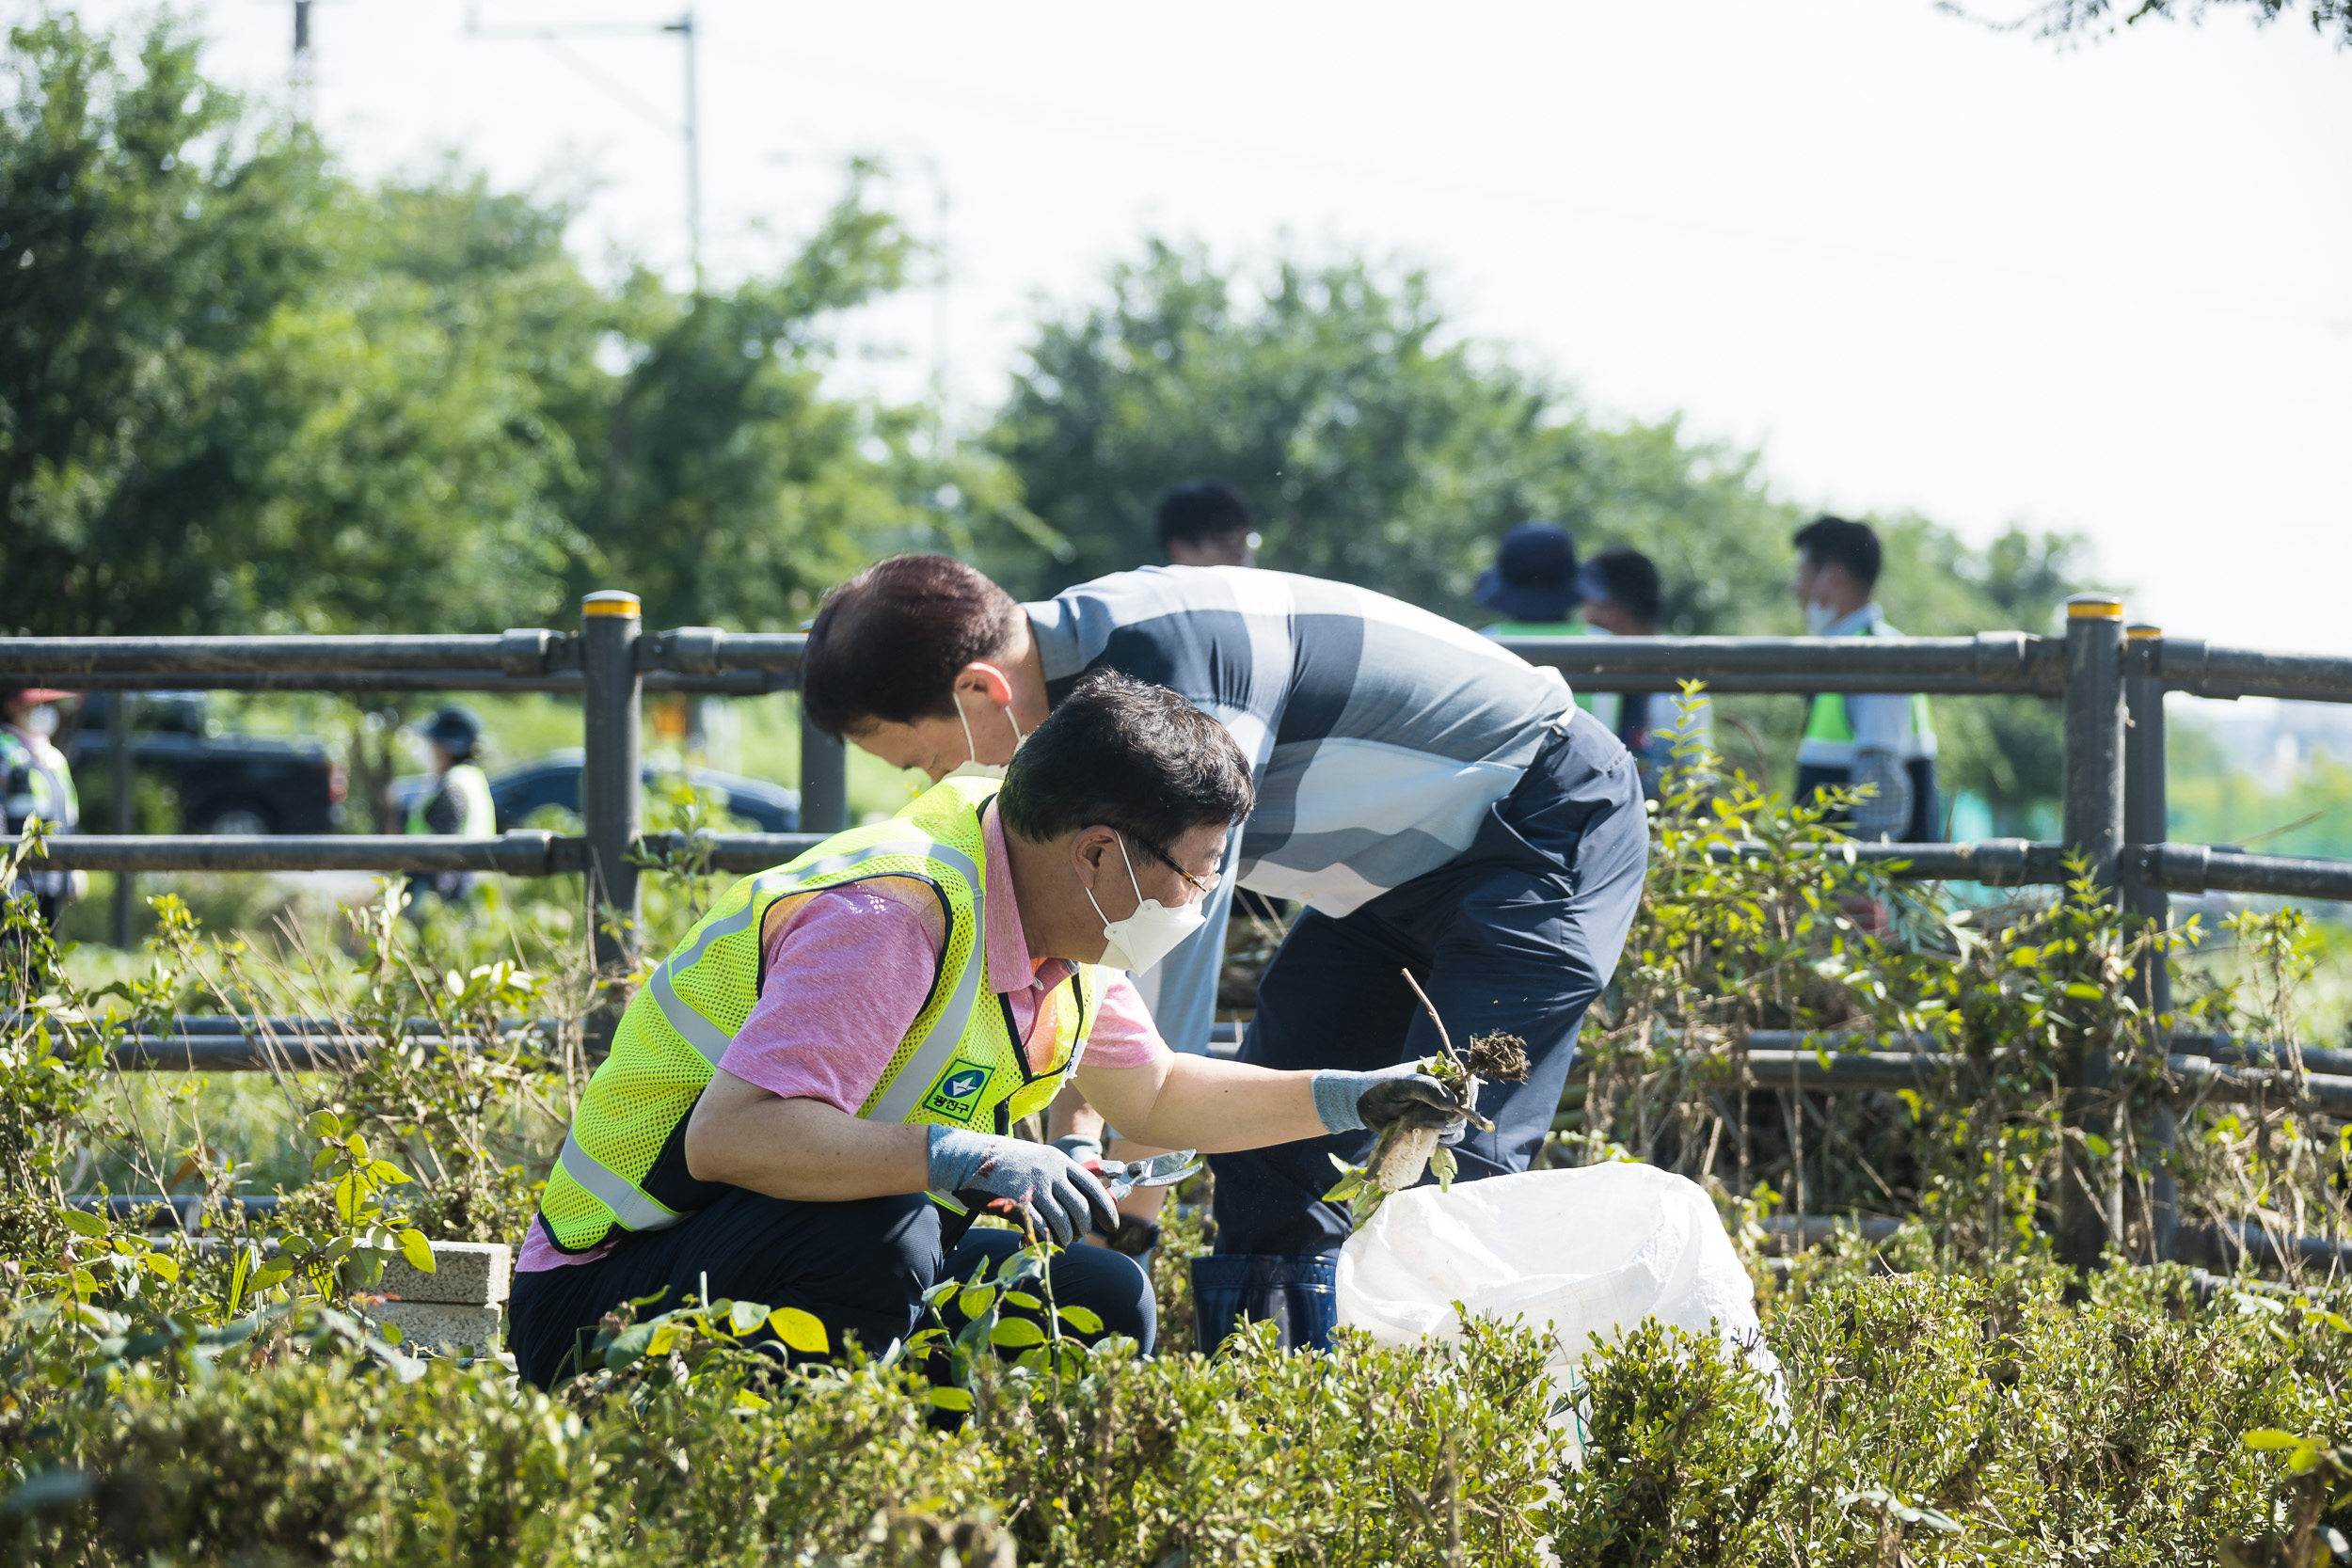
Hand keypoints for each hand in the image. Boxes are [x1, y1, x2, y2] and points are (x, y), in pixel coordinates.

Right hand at [927, 1127, 1118, 1245]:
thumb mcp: (1036, 1159)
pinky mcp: (1017, 1204)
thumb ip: (1057, 1176)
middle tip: (1079, 1236)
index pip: (1093, 1186)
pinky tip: (1045, 1244)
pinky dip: (1047, 1240)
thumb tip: (1080, 1200)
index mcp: (1058, 1160)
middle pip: (1081, 1208)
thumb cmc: (1002, 1161)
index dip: (1106, 1208)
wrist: (968, 1157)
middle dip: (1084, 1227)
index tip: (1112, 1225)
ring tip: (1062, 1241)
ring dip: (1066, 1237)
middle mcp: (1050, 1173)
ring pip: (1063, 1222)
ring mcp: (1034, 1188)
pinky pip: (1041, 1228)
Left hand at [1311, 1059, 1468, 1140]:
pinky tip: (1423, 1137)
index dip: (1464, 1101)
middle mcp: (1446, 1090)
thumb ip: (1426, 1089)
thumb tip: (1453, 1104)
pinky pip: (1451, 1138)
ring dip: (1442, 1131)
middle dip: (1446, 1119)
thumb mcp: (1400, 1085)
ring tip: (1416, 1125)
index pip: (1468, 1085)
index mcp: (1442, 1072)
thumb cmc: (1380, 1089)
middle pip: (1465, 1109)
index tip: (1448, 1112)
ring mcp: (1441, 1109)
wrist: (1363, 1106)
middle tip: (1420, 1119)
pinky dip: (1441, 1142)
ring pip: (1458, 1126)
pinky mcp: (1435, 1126)